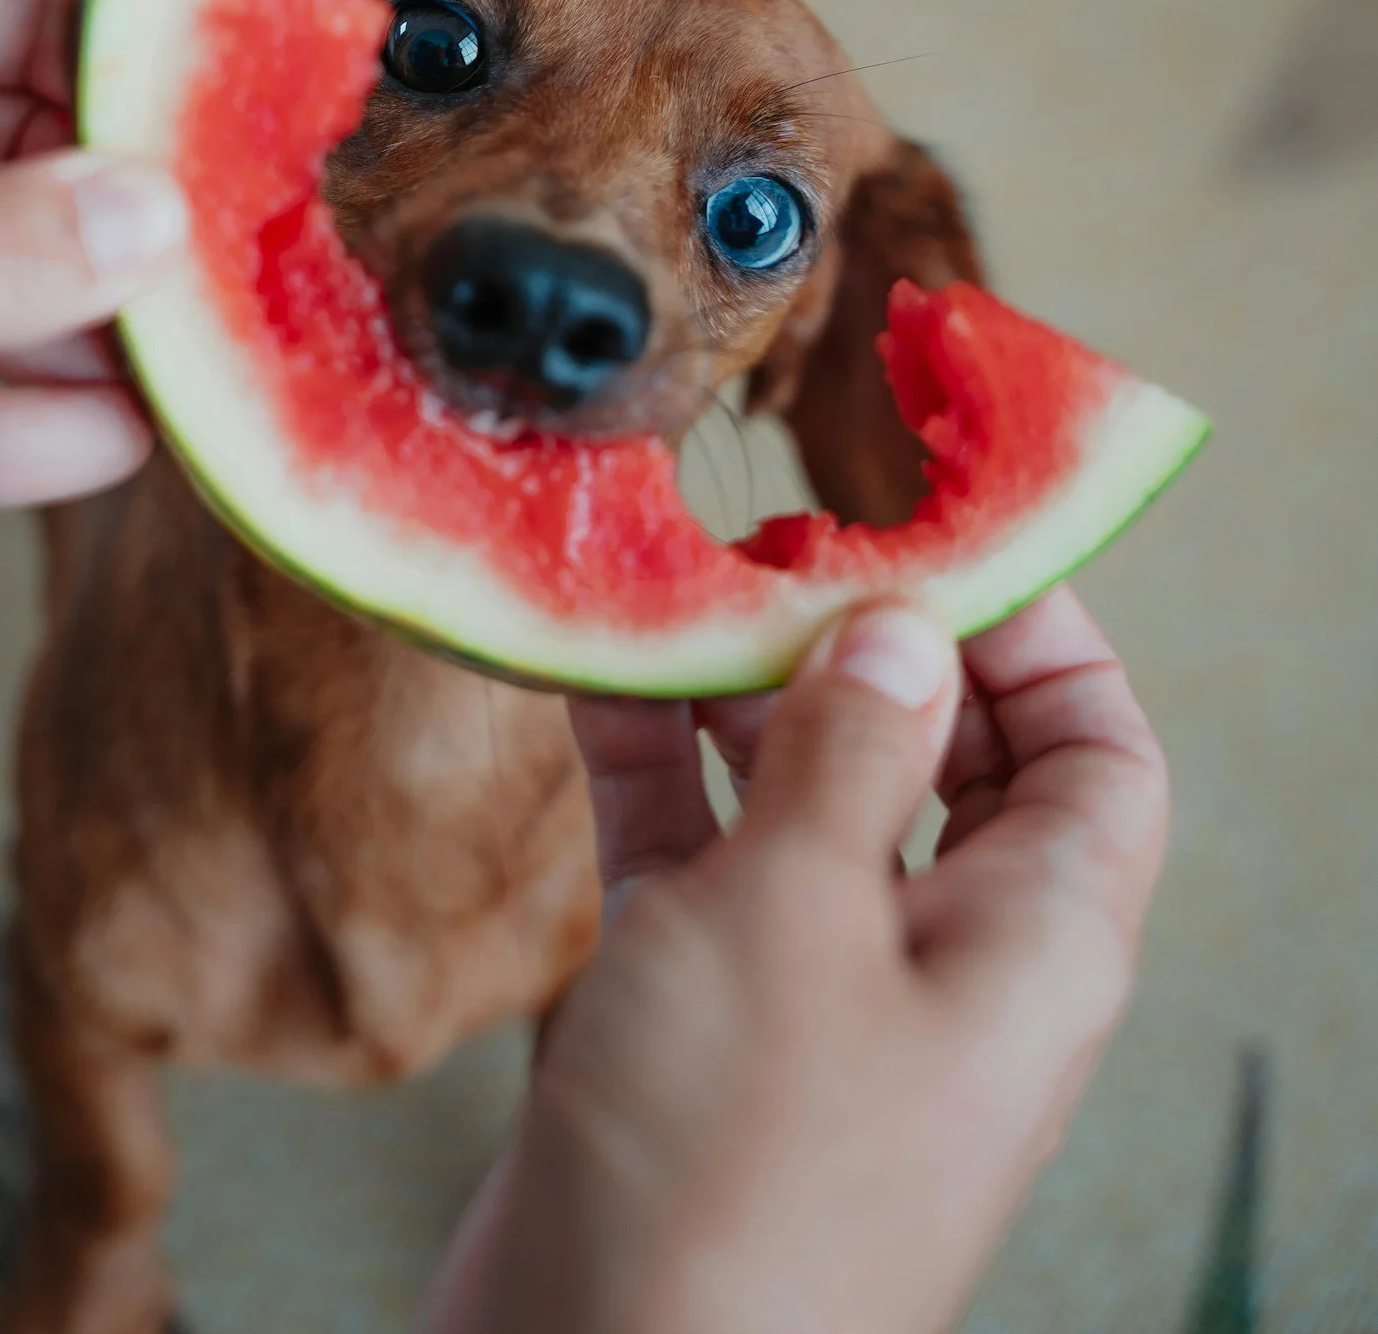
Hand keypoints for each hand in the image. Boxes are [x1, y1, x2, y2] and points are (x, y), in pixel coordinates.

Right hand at [424, 586, 1167, 1333]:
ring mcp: (818, 991)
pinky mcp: (704, 1016)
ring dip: (743, 693)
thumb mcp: (800, 914)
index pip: (1096, 749)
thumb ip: (850, 751)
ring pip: (808, 794)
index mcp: (1033, 940)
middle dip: (870, 643)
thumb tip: (903, 627)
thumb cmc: (733, 1165)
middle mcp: (942, 959)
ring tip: (680, 589)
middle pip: (946, 756)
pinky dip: (654, 766)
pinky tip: (595, 674)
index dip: (1038, 629)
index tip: (936, 526)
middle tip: (782, 544)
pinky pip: (700, 852)